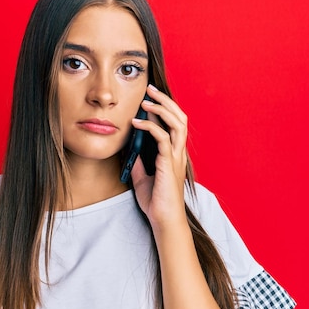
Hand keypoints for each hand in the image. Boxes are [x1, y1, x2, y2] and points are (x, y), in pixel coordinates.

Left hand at [130, 84, 187, 229]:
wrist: (163, 219)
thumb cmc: (156, 201)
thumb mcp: (142, 177)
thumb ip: (138, 161)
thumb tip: (128, 149)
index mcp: (174, 153)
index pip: (174, 123)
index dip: (165, 108)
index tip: (149, 98)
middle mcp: (178, 152)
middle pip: (179, 117)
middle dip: (165, 100)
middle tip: (150, 89)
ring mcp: (176, 157)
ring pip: (176, 123)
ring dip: (160, 108)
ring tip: (145, 100)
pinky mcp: (169, 163)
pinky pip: (162, 138)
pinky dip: (150, 126)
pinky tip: (136, 123)